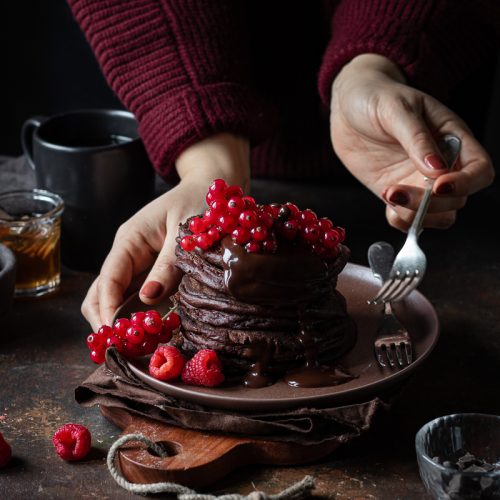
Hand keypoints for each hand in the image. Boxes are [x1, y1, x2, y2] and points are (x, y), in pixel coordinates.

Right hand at [82, 133, 249, 330]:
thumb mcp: (185, 233)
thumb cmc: (199, 202)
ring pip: (118, 297)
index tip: (117, 335)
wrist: (211, 186)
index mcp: (129, 239)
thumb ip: (168, 265)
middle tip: (128, 346)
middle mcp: (128, 253)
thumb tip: (149, 298)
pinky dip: (142, 314)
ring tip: (140, 344)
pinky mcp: (153, 271)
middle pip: (103, 292)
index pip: (108, 279)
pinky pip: (139, 295)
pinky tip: (152, 329)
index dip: (108, 309)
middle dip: (109, 320)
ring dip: (124, 320)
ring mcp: (139, 263)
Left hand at [330, 54, 494, 230]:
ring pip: (437, 215)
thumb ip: (416, 138)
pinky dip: (400, 221)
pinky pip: (408, 218)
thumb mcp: (396, 109)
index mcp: (453, 139)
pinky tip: (387, 203)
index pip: (479, 171)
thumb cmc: (376, 97)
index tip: (438, 186)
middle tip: (397, 191)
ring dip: (416, 215)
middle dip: (431, 203)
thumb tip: (436, 169)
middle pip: (457, 199)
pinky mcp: (397, 192)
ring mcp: (419, 182)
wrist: (348, 107)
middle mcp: (441, 165)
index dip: (466, 184)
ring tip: (389, 194)